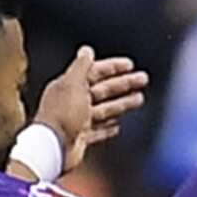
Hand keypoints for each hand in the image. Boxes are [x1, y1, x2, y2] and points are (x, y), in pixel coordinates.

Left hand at [29, 47, 150, 171]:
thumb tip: (87, 50)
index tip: (131, 64)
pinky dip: (108, 127)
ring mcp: (77, 121)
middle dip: (124, 84)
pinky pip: (98, 131)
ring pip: (105, 109)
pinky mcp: (81, 138)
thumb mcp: (73, 84)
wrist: (53, 147)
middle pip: (103, 90)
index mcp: (70, 86)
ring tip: (140, 99)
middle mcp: (73, 102)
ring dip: (122, 103)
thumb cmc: (62, 114)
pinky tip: (118, 125)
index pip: (95, 72)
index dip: (113, 67)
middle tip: (143, 79)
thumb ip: (81, 66)